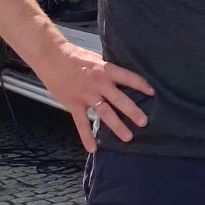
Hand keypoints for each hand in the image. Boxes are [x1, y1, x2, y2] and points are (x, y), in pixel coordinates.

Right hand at [36, 44, 154, 151]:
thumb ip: (107, 70)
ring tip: (128, 137)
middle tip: (144, 122)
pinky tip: (93, 149)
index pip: (128, 77)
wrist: (51, 57)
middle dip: (133, 112)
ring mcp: (86, 95)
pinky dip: (87, 137)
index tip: (152, 93)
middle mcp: (99, 83)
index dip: (141, 85)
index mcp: (106, 70)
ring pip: (105, 113)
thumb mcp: (96, 59)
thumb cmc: (74, 56)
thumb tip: (120, 78)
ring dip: (117, 126)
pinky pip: (81, 123)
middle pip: (120, 99)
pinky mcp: (73, 104)